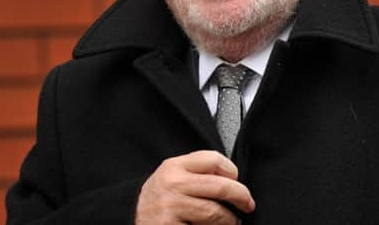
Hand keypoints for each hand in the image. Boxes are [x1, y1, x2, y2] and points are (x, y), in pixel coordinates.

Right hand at [135, 150, 254, 224]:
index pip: (214, 160)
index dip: (232, 171)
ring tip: (231, 222)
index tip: (237, 181)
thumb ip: (197, 173)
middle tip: (247, 205)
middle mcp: (172, 184)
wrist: (131, 218)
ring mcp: (171, 207)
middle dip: (241, 197)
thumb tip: (234, 180)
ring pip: (216, 213)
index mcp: (174, 166)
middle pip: (221, 186)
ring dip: (230, 220)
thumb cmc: (159, 200)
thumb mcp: (173, 177)